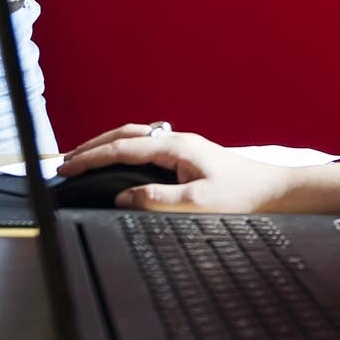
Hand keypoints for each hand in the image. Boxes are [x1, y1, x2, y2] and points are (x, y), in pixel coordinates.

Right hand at [60, 123, 339, 214]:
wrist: (275, 193)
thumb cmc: (242, 198)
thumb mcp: (197, 205)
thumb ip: (157, 199)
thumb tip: (122, 197)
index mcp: (176, 147)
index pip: (122, 148)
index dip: (91, 158)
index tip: (66, 168)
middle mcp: (177, 140)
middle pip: (124, 134)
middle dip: (92, 146)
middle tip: (64, 162)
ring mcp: (182, 146)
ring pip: (134, 137)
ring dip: (106, 145)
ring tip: (83, 160)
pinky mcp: (187, 156)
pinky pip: (145, 146)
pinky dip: (123, 151)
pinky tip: (117, 163)